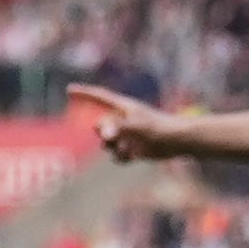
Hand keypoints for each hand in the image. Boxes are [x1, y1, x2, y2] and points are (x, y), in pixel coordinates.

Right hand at [70, 84, 187, 160]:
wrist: (179, 141)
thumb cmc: (161, 128)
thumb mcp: (137, 126)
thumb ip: (118, 128)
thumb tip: (103, 133)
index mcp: (124, 107)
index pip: (100, 97)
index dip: (84, 93)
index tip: (69, 89)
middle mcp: (123, 120)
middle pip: (99, 125)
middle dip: (103, 132)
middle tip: (113, 137)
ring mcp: (127, 135)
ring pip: (106, 143)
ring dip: (113, 148)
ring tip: (128, 148)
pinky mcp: (132, 148)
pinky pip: (116, 155)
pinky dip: (121, 157)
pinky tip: (133, 156)